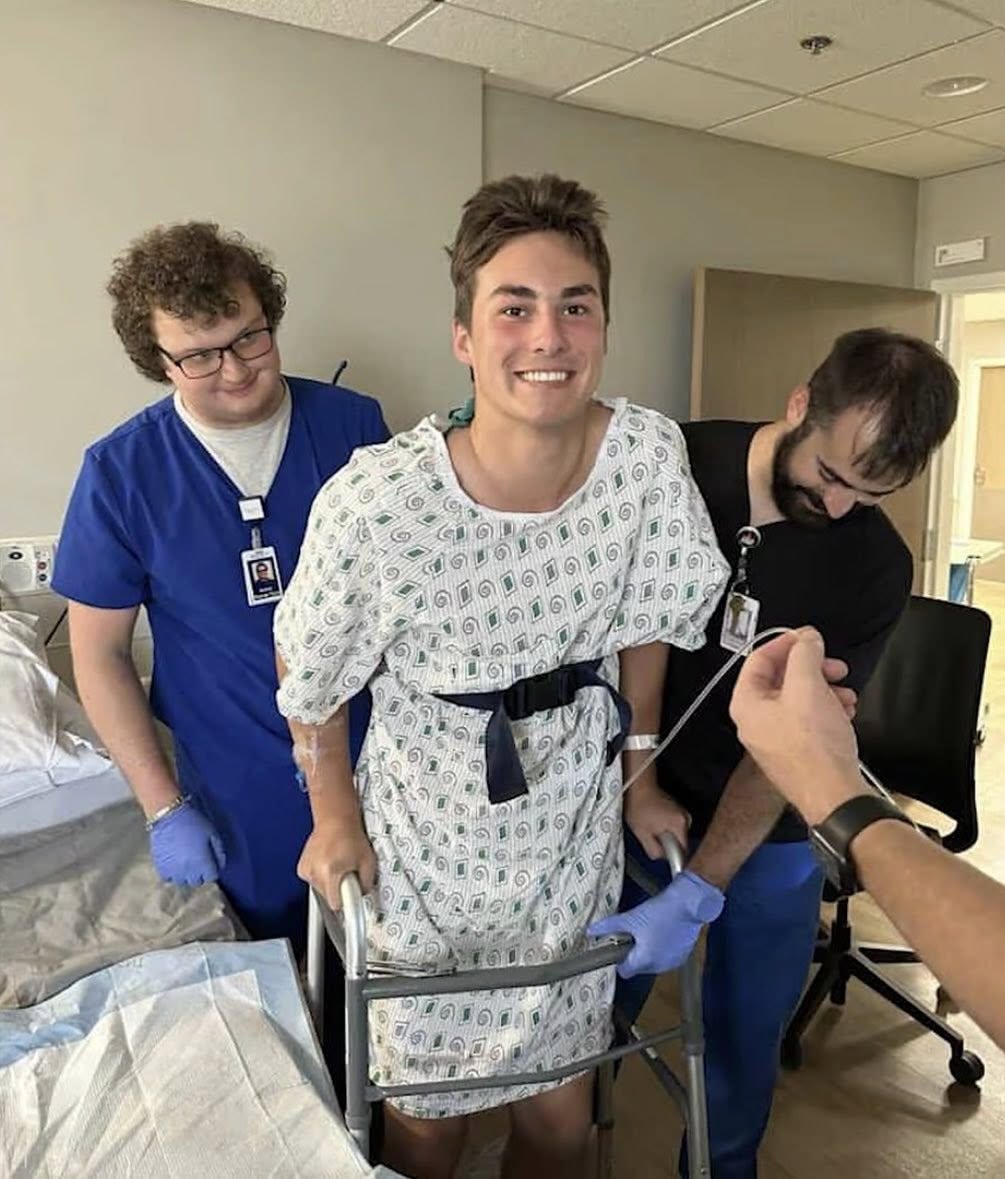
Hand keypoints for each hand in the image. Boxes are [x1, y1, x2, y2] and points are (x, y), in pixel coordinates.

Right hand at [149, 800, 225, 886]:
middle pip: (197, 881)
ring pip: (182, 882)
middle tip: (197, 861)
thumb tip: (220, 865)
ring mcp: (173, 871)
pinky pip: (167, 878)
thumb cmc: (193, 822)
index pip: (212, 876)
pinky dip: (171, 873)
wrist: (168, 815)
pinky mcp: (160, 867)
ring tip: (185, 862)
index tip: (209, 862)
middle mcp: (188, 871)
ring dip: (185, 874)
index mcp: (202, 863)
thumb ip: (218, 851)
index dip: (212, 869)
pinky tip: (174, 863)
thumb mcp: (212, 833)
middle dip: (200, 873)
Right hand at [298, 814, 377, 910]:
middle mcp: (316, 872)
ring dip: (331, 883)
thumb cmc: (351, 836)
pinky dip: (322, 877)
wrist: (335, 819)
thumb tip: (363, 897)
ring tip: (338, 865)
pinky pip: (315, 882)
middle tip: (348, 874)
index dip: (346, 906)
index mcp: (331, 872)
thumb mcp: (368, 861)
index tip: (350, 918)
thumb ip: (367, 884)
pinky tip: (329, 864)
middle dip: (339, 891)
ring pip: (321, 891)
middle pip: (329, 899)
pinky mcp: (302, 869)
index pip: (336, 905)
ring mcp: (307, 870)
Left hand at [588, 870, 723, 977]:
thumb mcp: (630, 918)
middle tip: (634, 933)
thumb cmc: (659, 911)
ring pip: (653, 962)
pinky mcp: (683, 956)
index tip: (618, 946)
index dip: (619, 960)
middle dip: (634, 953)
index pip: (624, 972)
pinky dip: (662, 949)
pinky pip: (666, 958)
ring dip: (649, 951)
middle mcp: (659, 967)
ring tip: (649, 931)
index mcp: (644, 960)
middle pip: (638, 967)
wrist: (688, 904)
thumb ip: (608, 926)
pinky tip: (663, 932)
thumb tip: (590, 931)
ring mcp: (672, 962)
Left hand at [624, 775, 689, 859]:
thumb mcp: (641, 834)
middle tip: (653, 838)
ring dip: (666, 836)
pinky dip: (666, 828)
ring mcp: (683, 813)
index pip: (683, 851)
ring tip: (652, 827)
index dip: (672, 857)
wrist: (639, 787)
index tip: (664, 856)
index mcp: (680, 824)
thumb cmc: (639, 807)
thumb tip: (662, 858)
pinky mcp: (678, 811)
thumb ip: (654, 850)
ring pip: (677, 835)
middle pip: (680, 843)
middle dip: (667, 845)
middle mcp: (686, 818)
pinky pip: (675, 827)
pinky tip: (654, 822)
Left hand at [730, 628, 864, 824]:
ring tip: (847, 694)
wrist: (834, 795)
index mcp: (746, 703)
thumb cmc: (815, 745)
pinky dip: (826, 709)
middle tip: (835, 667)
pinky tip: (846, 712)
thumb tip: (807, 638)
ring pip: (798, 699)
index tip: (810, 637)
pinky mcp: (795, 751)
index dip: (786, 642)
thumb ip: (804, 654)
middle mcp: (754, 721)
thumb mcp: (808, 687)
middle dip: (811, 668)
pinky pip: (807, 720)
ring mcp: (774, 738)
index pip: (758, 659)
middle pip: (780, 678)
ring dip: (824, 689)